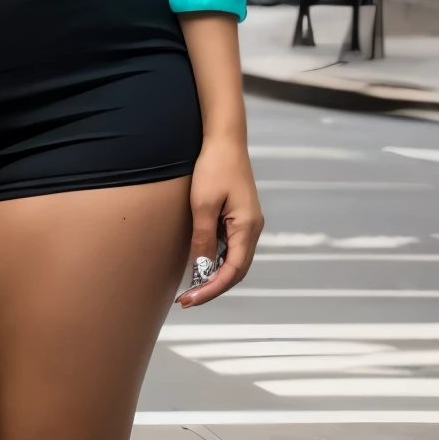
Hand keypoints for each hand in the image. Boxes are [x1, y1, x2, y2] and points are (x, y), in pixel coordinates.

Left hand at [175, 135, 262, 307]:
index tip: (190, 299)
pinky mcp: (239, 217)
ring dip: (214, 276)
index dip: (211, 289)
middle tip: (186, 300)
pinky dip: (216, 260)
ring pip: (233, 260)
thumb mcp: (203, 205)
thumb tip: (200, 268)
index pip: (233, 271)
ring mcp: (247, 223)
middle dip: (212, 287)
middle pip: (236, 270)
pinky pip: (230, 247)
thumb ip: (203, 238)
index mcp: (247, 227)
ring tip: (190, 288)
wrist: (224, 140)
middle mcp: (252, 228)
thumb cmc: (214, 167)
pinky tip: (199, 264)